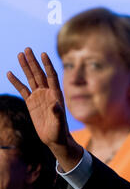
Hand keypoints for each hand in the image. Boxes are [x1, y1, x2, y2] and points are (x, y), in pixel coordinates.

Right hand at [7, 47, 82, 170]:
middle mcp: (47, 93)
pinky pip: (23, 89)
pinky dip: (16, 81)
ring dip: (26, 67)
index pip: (52, 76)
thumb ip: (57, 114)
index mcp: (56, 95)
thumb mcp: (59, 123)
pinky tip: (10, 73)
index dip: (47, 65)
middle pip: (40, 74)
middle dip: (34, 62)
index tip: (43, 53)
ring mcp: (39, 97)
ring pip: (31, 78)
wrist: (54, 139)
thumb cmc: (59, 131)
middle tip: (27, 49)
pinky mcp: (31, 102)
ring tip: (20, 54)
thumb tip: (55, 105)